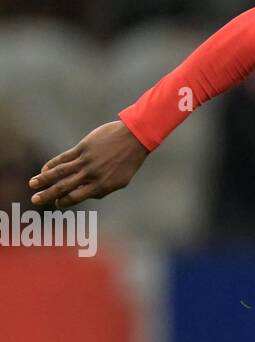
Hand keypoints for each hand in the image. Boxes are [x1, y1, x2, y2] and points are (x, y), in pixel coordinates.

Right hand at [29, 120, 148, 209]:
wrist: (134, 138)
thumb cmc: (128, 161)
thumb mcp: (120, 181)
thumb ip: (102, 189)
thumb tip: (86, 195)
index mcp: (101, 186)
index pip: (76, 197)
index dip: (64, 201)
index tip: (56, 203)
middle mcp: (91, 176)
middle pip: (64, 187)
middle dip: (48, 195)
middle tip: (35, 200)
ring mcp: (86, 161)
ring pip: (60, 172)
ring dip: (44, 179)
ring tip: (32, 184)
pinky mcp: (83, 148)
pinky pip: (64, 158)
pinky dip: (52, 163)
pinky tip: (44, 169)